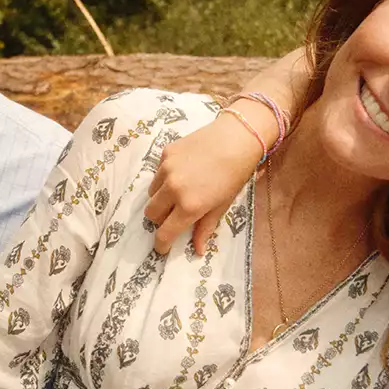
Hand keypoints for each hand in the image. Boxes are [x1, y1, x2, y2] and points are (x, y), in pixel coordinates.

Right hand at [145, 107, 268, 255]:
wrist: (236, 138)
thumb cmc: (235, 175)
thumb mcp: (222, 205)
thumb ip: (205, 227)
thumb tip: (198, 250)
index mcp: (189, 206)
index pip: (164, 233)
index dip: (161, 244)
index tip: (162, 248)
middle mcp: (173, 189)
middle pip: (151, 213)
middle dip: (160, 219)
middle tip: (173, 216)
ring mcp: (166, 169)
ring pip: (151, 193)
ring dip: (161, 198)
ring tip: (179, 191)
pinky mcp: (166, 153)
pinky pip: (157, 173)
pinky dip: (165, 178)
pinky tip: (183, 172)